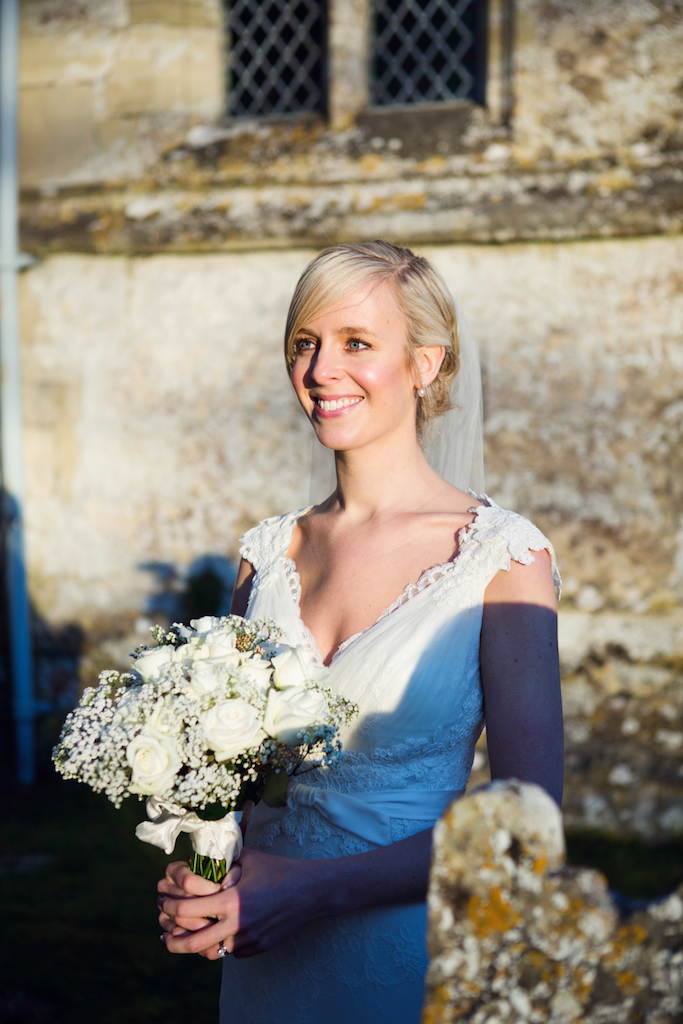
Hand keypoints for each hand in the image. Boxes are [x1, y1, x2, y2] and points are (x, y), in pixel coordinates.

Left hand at [157, 848, 322, 959]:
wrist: (312, 891)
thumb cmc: (280, 870)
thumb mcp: (249, 859)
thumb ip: (224, 862)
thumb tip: (202, 859)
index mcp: (231, 901)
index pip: (189, 911)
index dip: (172, 908)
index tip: (166, 903)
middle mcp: (237, 925)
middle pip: (194, 943)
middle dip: (173, 940)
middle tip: (164, 934)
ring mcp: (248, 940)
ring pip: (213, 951)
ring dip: (199, 944)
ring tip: (190, 934)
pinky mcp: (258, 948)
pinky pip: (232, 951)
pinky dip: (222, 944)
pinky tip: (219, 933)